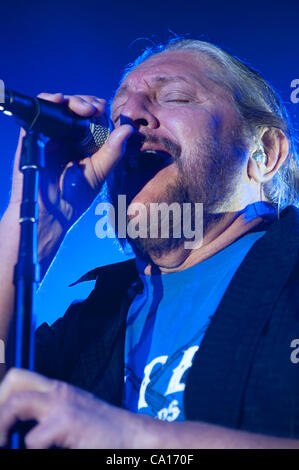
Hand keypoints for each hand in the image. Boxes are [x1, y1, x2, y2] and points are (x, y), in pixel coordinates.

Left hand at [0, 368, 145, 448]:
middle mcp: (58, 392)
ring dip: (2, 425)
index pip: (19, 378)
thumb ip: (47, 412)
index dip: (2, 394)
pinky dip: (31, 447)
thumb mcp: (72, 412)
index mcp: (56, 389)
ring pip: (16, 402)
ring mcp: (62, 404)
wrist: (131, 435)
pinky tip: (42, 451)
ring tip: (3, 442)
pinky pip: (34, 439)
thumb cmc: (100, 430)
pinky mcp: (68, 421)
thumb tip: (15, 427)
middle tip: (0, 432)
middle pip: (14, 380)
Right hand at [9, 92, 133, 229]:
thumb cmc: (75, 197)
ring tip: (83, 107)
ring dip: (72, 100)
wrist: (52, 211)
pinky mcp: (34, 137)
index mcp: (83, 144)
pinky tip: (59, 101)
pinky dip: (48, 102)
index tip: (103, 108)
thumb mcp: (99, 171)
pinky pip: (38, 114)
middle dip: (86, 102)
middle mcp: (66, 138)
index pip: (91, 117)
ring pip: (59, 107)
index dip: (97, 108)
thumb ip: (113, 151)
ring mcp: (50, 136)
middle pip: (75, 108)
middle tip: (94, 108)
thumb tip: (128, 128)